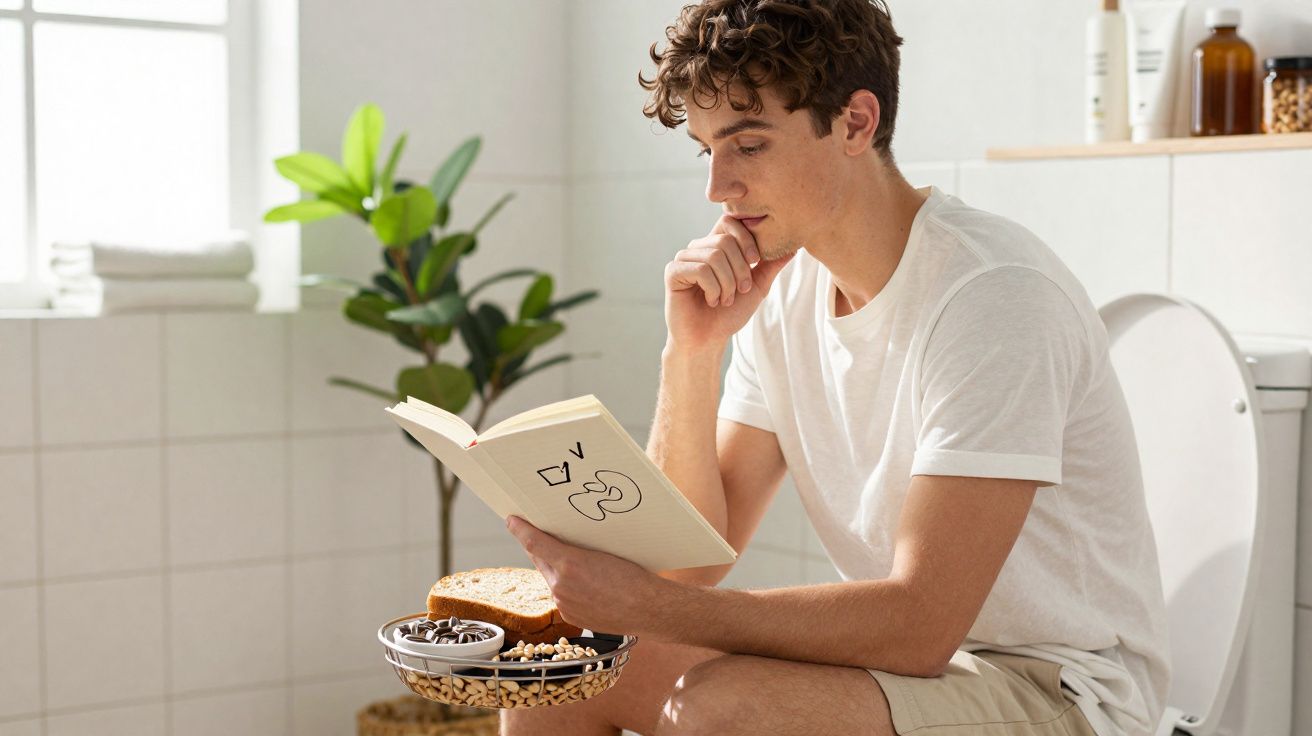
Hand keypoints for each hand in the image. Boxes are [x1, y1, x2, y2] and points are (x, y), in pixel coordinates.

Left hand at [506, 516, 668, 635]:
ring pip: (551, 578)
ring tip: (577, 565)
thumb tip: (561, 543)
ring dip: (556, 570)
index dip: (521, 530)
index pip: (535, 542)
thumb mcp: (604, 551)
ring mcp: (563, 602)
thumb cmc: (632, 577)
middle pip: (540, 559)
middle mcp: (560, 584)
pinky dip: (567, 588)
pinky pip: (561, 596)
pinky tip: (585, 585)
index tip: (512, 521)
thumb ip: (576, 548)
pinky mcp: (569, 615)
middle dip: (541, 548)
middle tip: (542, 534)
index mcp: (570, 563)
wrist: (647, 608)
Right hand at [663, 214, 794, 352]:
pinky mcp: (673, 272)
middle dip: (740, 270)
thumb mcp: (757, 286)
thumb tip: (795, 246)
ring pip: (714, 256)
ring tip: (724, 300)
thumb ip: (771, 265)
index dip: (746, 238)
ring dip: (727, 284)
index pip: (730, 222)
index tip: (755, 261)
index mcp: (715, 245)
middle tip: (740, 291)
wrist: (708, 339)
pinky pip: (700, 270)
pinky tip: (710, 300)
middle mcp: (698, 248)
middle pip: (725, 241)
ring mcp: (683, 258)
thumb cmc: (729, 313)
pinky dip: (712, 289)